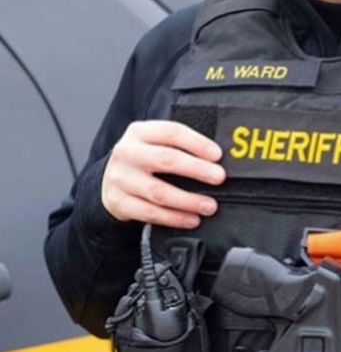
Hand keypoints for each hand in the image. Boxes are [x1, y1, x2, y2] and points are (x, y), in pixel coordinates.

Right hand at [101, 121, 225, 228]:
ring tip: (209, 205)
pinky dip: (174, 218)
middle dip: (197, 169)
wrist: (110, 179)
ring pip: (159, 192)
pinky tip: (191, 219)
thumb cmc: (144, 160)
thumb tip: (216, 160)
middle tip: (219, 178)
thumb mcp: (155, 143)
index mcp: (140, 132)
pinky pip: (150, 213)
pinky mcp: (118, 202)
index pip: (171, 132)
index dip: (197, 143)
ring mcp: (120, 178)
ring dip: (189, 200)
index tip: (217, 155)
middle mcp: (127, 153)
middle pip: (166, 159)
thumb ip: (180, 146)